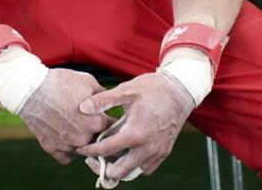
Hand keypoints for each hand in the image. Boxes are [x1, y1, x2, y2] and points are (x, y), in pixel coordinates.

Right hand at [19, 68, 112, 163]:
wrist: (32, 89)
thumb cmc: (61, 82)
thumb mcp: (88, 81)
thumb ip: (104, 96)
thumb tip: (112, 103)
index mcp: (96, 122)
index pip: (112, 128)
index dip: (110, 120)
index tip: (107, 116)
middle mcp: (83, 138)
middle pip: (98, 140)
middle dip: (97, 131)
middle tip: (90, 119)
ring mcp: (67, 146)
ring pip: (83, 149)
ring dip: (83, 140)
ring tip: (76, 124)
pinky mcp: (52, 149)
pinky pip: (67, 156)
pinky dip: (68, 149)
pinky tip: (66, 134)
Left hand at [77, 72, 194, 180]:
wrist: (180, 90)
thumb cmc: (153, 88)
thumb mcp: (126, 90)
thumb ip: (104, 100)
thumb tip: (83, 107)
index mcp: (135, 132)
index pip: (107, 150)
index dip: (90, 151)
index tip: (81, 148)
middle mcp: (147, 147)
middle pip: (119, 172)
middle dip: (102, 167)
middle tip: (92, 158)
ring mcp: (157, 152)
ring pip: (133, 172)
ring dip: (119, 168)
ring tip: (108, 157)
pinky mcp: (164, 152)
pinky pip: (146, 168)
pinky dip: (134, 166)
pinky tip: (127, 153)